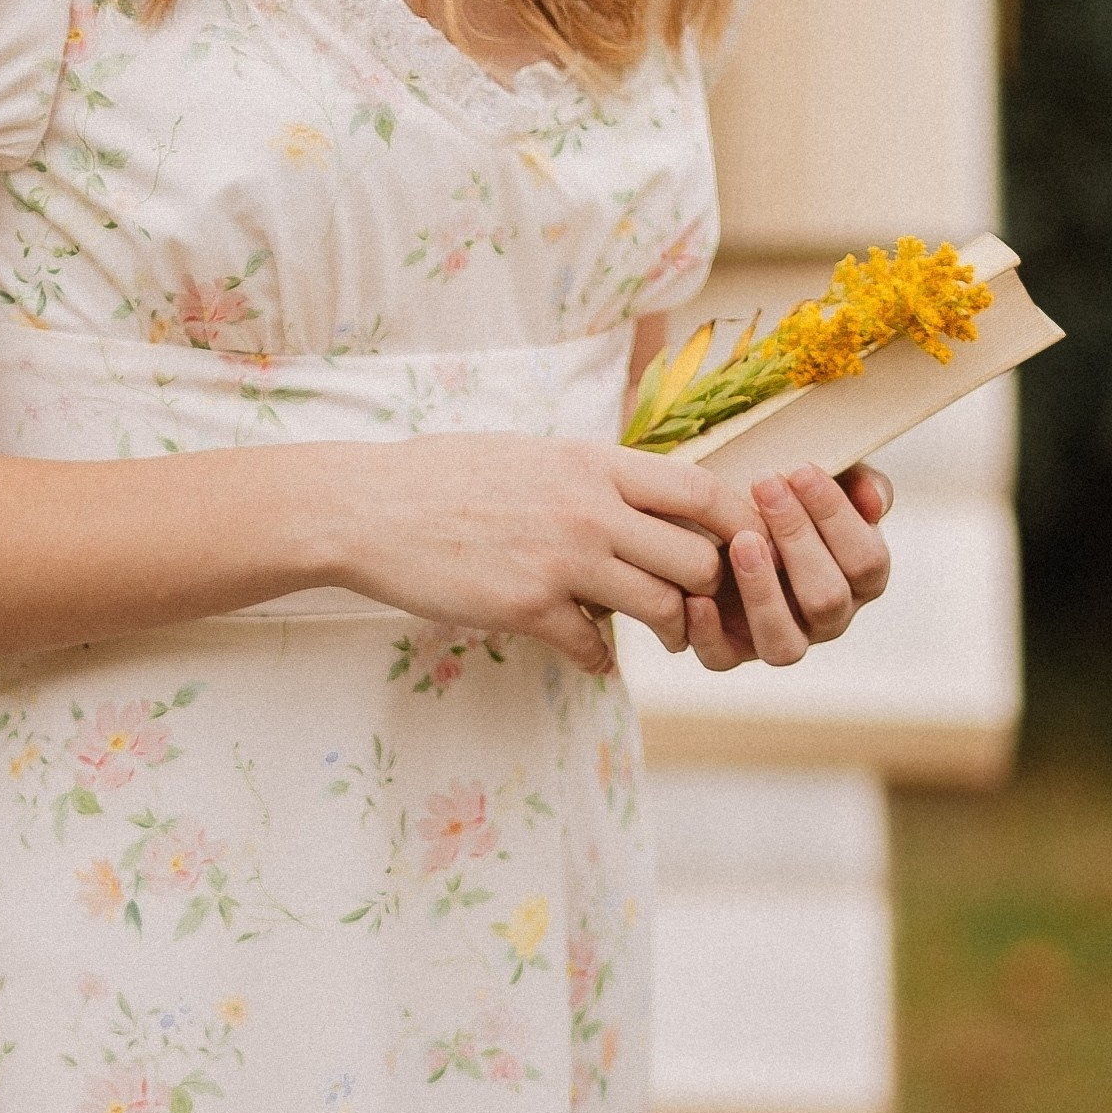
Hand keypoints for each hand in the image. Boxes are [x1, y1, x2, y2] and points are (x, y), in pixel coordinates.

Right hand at [332, 434, 759, 674]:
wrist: (368, 507)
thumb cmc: (444, 475)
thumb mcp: (532, 453)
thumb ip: (592, 476)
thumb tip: (643, 498)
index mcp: (592, 463)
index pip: (702, 489)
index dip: (739, 523)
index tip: (743, 547)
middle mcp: (589, 509)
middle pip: (700, 558)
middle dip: (709, 588)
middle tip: (693, 601)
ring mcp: (561, 560)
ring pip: (663, 607)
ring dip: (669, 629)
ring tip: (654, 633)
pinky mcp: (527, 608)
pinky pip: (595, 647)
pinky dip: (600, 659)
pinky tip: (589, 655)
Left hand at [682, 463, 893, 670]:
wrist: (724, 523)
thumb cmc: (786, 501)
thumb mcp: (823, 483)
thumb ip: (857, 482)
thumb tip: (871, 499)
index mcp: (861, 579)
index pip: (867, 560)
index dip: (836, 516)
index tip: (800, 469)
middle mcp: (828, 618)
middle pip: (827, 599)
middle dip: (797, 538)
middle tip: (764, 485)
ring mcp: (782, 638)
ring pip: (784, 644)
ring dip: (763, 592)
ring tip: (742, 540)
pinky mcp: (731, 651)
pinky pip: (723, 659)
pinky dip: (708, 632)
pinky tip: (696, 597)